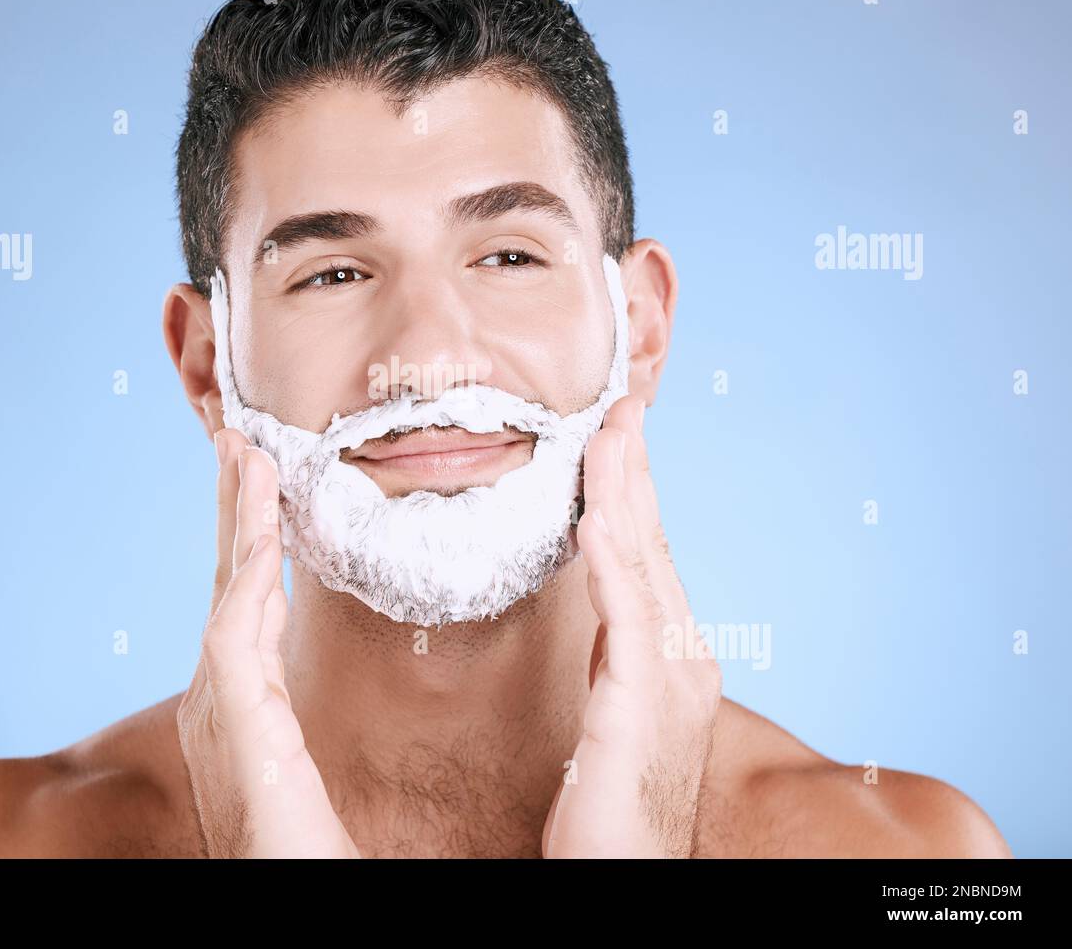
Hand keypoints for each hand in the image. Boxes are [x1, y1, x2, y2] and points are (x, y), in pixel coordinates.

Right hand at [176, 428, 359, 857]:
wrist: (290, 892)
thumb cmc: (301, 847)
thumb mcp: (300, 762)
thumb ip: (296, 711)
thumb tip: (318, 675)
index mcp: (241, 704)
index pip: (243, 603)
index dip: (248, 539)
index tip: (260, 485)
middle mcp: (219, 698)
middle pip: (225, 582)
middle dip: (232, 509)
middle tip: (238, 441)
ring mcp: (217, 709)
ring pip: (226, 591)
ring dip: (237, 520)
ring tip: (246, 453)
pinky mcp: (232, 725)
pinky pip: (235, 632)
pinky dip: (245, 574)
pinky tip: (260, 529)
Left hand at [541, 396, 721, 857]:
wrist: (625, 873)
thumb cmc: (612, 801)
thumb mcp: (613, 706)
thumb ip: (616, 648)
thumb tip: (604, 593)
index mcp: (673, 654)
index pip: (649, 553)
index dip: (634, 489)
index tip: (617, 432)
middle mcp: (683, 657)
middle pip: (652, 544)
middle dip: (634, 471)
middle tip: (620, 406)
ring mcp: (667, 681)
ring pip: (642, 566)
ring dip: (624, 495)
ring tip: (608, 437)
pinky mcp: (638, 708)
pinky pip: (625, 619)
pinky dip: (612, 562)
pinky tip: (597, 518)